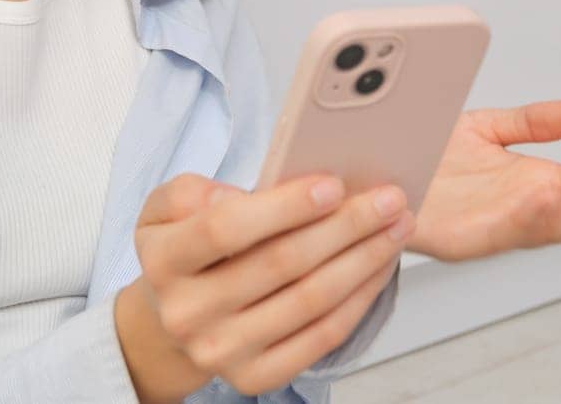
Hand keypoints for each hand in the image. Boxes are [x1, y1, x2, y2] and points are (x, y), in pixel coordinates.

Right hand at [115, 171, 409, 401]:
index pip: (225, 228)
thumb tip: (242, 196)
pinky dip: (359, 299)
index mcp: (164, 262)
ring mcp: (223, 351)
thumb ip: (191, 192)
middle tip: (389, 199)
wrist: (170, 320)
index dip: (283, 207)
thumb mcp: (165, 208)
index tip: (334, 184)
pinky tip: (379, 267)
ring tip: (396, 227)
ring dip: (364, 260)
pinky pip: (321, 336)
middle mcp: (189, 313)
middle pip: (281, 264)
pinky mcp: (256, 377)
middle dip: (346, 226)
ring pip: (310, 301)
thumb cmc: (183, 249)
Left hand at [408, 101, 560, 261]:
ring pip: (559, 224)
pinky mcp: (466, 241)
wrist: (371, 175)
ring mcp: (500, 227)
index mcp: (539, 184)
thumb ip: (532, 122)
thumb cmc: (426, 158)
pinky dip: (531, 217)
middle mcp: (526, 209)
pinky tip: (547, 194)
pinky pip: (506, 234)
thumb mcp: (486, 129)